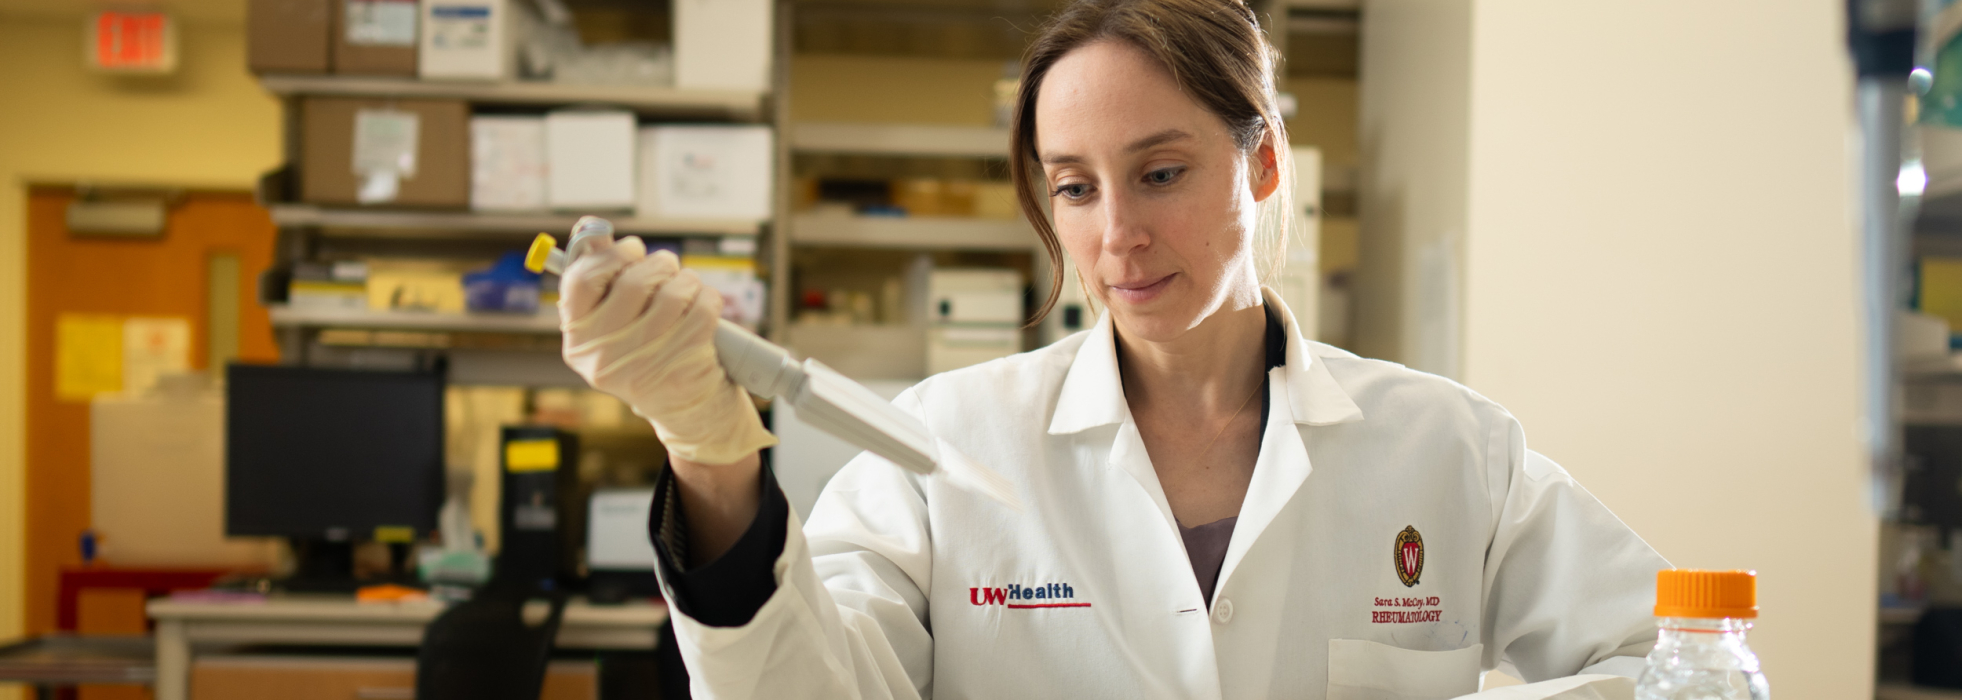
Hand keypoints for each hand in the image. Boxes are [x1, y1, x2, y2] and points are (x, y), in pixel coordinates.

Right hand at [558, 234, 775, 464]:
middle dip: (658, 264)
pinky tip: (704, 306)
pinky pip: (704, 305)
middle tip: (666, 269)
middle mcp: (604, 354)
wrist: (683, 409)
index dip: (610, 254)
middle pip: (634, 280)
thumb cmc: (647, 353)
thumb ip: (601, 279)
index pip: (580, 279)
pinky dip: (709, 298)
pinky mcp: (684, 362)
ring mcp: (644, 361)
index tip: (631, 249)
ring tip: (687, 291)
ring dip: (687, 281)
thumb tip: (591, 227)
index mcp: (579, 339)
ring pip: (674, 290)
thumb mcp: (613, 324)